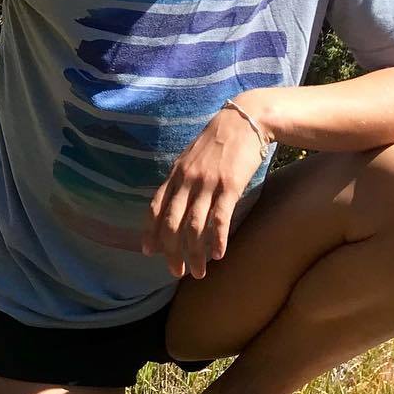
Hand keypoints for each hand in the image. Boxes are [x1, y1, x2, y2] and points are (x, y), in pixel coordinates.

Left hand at [141, 106, 266, 279]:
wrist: (244, 121)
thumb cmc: (218, 141)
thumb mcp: (191, 157)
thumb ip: (181, 178)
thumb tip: (174, 201)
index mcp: (175, 174)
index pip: (156, 207)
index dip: (151, 231)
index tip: (148, 251)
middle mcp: (186, 180)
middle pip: (172, 223)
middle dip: (171, 251)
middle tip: (176, 272)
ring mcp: (207, 184)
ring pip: (194, 227)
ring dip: (195, 253)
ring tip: (199, 272)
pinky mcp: (229, 187)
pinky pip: (219, 218)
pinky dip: (216, 239)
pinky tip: (218, 255)